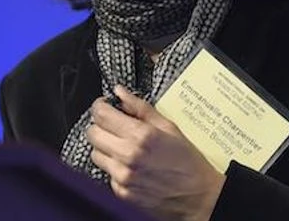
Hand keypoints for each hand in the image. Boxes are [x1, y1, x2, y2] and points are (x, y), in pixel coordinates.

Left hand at [87, 85, 225, 220]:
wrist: (196, 194)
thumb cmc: (187, 160)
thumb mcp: (169, 127)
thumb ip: (141, 108)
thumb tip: (121, 93)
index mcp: (141, 136)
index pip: (102, 115)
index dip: (100, 106)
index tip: (104, 105)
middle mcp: (128, 156)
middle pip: (92, 133)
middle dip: (101, 126)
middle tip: (115, 125)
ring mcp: (122, 176)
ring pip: (95, 153)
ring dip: (105, 147)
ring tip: (125, 147)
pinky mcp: (120, 191)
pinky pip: (105, 172)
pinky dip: (114, 166)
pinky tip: (131, 164)